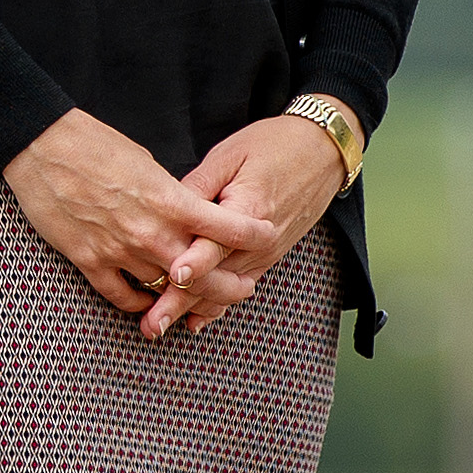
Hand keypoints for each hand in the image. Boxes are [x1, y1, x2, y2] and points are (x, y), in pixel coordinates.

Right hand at [0, 108, 253, 332]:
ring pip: (163, 290)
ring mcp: (118, 251)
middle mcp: (149, 232)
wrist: (41, 146)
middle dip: (229, 286)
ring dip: (183, 297)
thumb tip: (184, 210)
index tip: (268, 236)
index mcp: (169, 201)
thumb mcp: (145, 162)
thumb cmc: (93, 144)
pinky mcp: (88, 261)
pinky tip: (148, 300)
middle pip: (203, 274)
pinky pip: (121, 296)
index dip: (253, 235)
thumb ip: (170, 194)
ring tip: (197, 300)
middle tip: (244, 288)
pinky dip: (139, 302)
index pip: (226, 227)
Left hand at [138, 116, 350, 337]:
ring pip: (224, 289)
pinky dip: (216, 304)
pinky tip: (193, 321)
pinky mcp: (268, 257)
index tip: (173, 275)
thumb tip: (164, 208)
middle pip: (215, 276)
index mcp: (250, 209)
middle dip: (180, 301)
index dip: (194, 259)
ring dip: (191, 309)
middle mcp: (260, 240)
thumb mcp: (230, 154)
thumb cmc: (274, 145)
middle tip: (149, 323)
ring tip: (159, 327)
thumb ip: (198, 185)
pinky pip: (240, 286)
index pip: (217, 242)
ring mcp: (266, 252)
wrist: (322, 151)